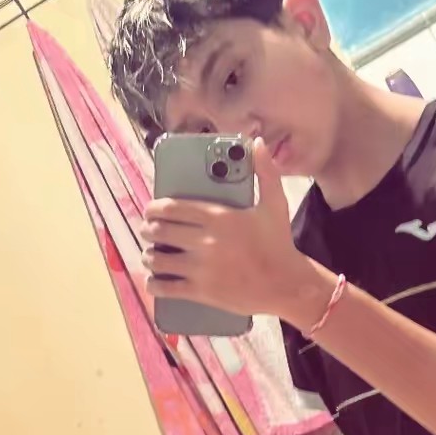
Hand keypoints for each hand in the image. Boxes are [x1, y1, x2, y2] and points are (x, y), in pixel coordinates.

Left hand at [140, 137, 306, 316]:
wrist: (287, 284)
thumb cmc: (279, 243)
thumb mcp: (275, 204)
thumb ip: (265, 171)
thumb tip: (257, 143)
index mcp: (218, 217)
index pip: (171, 208)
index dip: (153, 208)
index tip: (150, 210)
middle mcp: (205, 241)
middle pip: (159, 231)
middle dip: (148, 230)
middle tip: (149, 231)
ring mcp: (201, 268)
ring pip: (157, 260)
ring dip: (149, 256)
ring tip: (152, 255)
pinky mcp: (201, 291)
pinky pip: (165, 287)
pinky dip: (153, 284)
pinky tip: (154, 281)